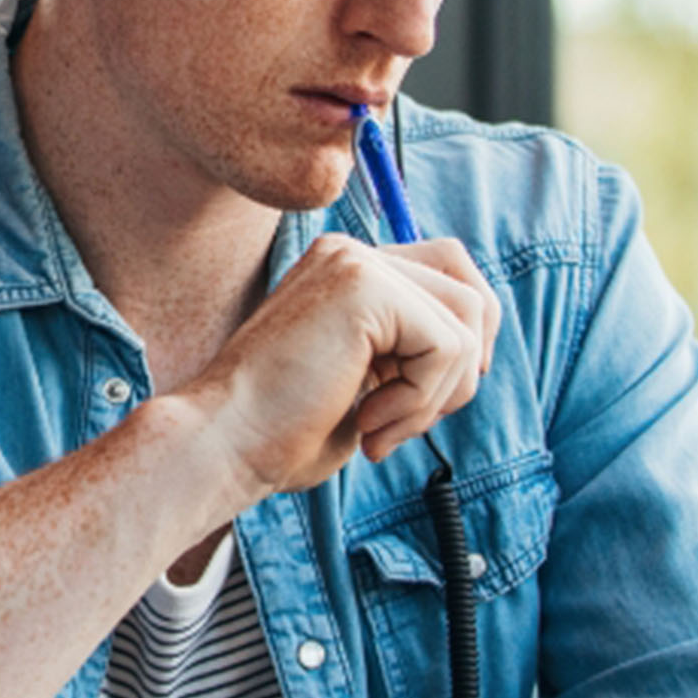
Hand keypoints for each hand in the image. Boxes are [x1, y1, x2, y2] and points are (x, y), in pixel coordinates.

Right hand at [176, 234, 499, 503]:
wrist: (222, 443)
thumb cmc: (281, 432)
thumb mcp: (363, 384)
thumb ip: (408, 355)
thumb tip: (475, 356)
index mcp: (346, 272)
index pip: (450, 277)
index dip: (462, 346)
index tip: (425, 404)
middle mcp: (351, 253)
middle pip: (471, 290)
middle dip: (461, 369)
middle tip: (405, 419)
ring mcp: (356, 263)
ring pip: (468, 319)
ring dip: (438, 393)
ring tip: (378, 427)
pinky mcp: (364, 287)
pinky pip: (447, 345)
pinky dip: (420, 401)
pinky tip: (367, 424)